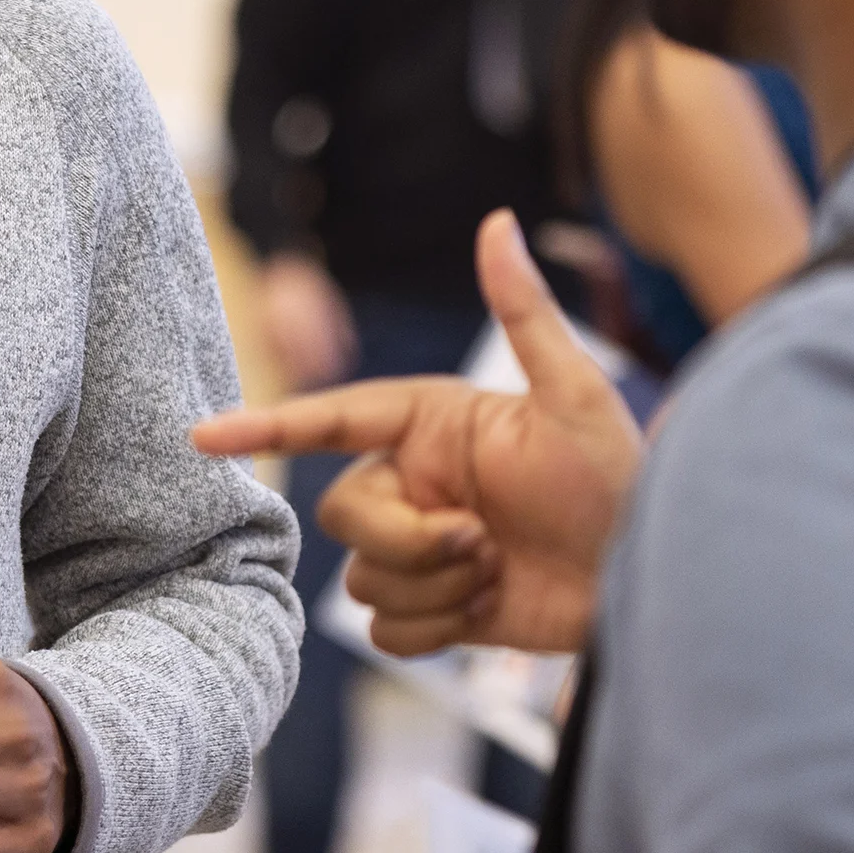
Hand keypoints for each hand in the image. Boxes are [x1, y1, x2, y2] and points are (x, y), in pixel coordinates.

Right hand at [195, 211, 636, 654]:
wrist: (649, 581)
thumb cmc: (621, 482)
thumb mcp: (576, 394)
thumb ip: (524, 312)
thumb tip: (495, 222)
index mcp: (433, 429)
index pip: (333, 419)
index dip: (267, 425)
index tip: (204, 437)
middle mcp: (415, 485)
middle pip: (342, 515)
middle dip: (410, 538)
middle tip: (483, 542)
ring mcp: (422, 550)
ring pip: (364, 578)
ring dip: (436, 586)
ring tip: (501, 573)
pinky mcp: (435, 610)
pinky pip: (388, 630)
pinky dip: (437, 630)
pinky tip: (488, 615)